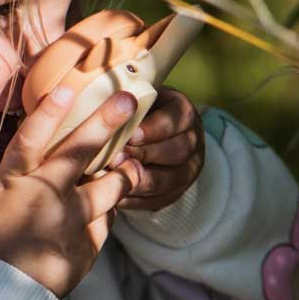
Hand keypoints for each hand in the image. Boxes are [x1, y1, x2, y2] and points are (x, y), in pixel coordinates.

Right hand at [0, 85, 143, 297]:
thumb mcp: (0, 201)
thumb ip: (27, 176)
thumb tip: (59, 154)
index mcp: (12, 182)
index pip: (31, 137)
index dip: (50, 111)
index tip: (68, 88)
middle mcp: (43, 195)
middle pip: (80, 151)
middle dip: (107, 122)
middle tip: (129, 102)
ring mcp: (68, 221)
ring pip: (110, 187)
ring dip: (124, 175)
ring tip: (130, 167)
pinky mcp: (86, 245)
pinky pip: (106, 221)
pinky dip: (104, 215)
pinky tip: (98, 216)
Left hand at [115, 87, 203, 211]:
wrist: (151, 135)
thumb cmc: (137, 113)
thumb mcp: (137, 99)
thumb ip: (127, 103)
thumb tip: (104, 107)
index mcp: (185, 113)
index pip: (176, 119)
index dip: (154, 128)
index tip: (131, 134)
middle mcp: (193, 141)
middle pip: (176, 151)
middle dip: (144, 155)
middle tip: (116, 158)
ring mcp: (188, 170)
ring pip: (168, 180)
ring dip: (139, 180)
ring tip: (112, 178)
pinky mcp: (175, 192)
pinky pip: (158, 200)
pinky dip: (135, 199)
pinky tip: (114, 196)